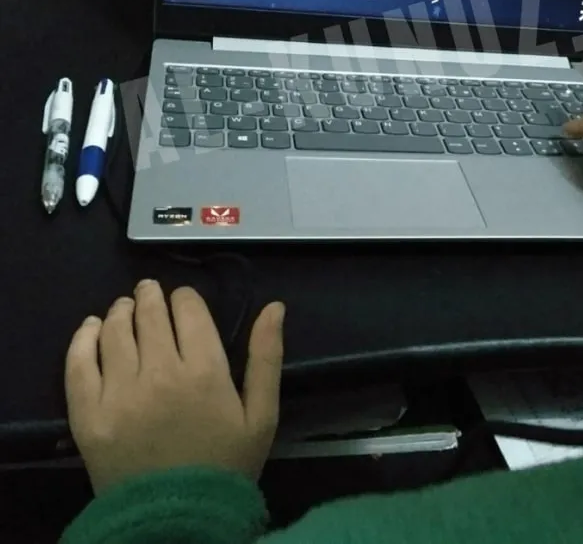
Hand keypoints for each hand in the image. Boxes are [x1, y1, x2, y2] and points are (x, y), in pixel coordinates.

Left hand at [65, 281, 283, 494]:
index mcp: (205, 371)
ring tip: (124, 307)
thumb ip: (267, 357)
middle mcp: (160, 374)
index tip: (183, 300)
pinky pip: (79, 363)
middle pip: (149, 314)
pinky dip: (83, 338)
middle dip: (151, 296)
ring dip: (121, 310)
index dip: (184, 297)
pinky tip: (91, 328)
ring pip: (115, 331)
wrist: (178, 522)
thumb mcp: (261, 415)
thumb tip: (275, 306)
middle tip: (149, 291)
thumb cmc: (226, 466)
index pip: (188, 310)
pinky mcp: (87, 416)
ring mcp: (119, 394)